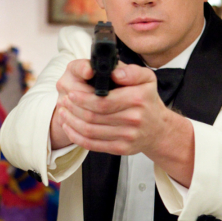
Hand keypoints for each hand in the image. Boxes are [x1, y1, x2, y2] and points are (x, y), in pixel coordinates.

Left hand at [53, 61, 194, 184]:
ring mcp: (128, 136)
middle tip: (63, 101)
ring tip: (62, 112)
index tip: (71, 93)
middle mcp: (134, 119)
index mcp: (137, 99)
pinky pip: (92, 144)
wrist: (158, 129)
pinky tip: (69, 127)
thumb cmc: (147, 100)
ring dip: (71, 122)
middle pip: (93, 116)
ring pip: (90, 131)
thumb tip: (114, 72)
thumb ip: (130, 71)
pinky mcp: (121, 149)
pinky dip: (76, 136)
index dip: (83, 98)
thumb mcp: (146, 79)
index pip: (103, 101)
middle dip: (73, 109)